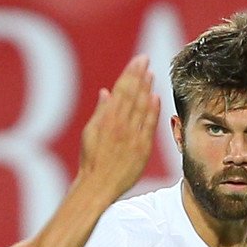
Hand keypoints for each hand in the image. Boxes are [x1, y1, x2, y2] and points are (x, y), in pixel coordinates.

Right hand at [77, 55, 159, 203]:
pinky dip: (153, 110)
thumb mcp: (89, 133)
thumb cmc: (91, 160)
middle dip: (140, 75)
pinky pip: (149, 125)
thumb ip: (100, 112)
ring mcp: (133, 136)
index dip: (130, 74)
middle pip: (133, 94)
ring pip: (142, 107)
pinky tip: (156, 97)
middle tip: (146, 60)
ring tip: (152, 74)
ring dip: (148, 88)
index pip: (121, 90)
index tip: (138, 61)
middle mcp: (120, 125)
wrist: (98, 185)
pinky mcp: (142, 148)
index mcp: (106, 120)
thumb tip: (106, 92)